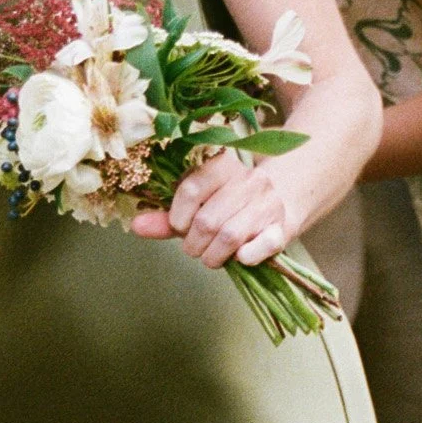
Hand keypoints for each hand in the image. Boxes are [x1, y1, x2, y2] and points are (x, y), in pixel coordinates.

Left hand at [131, 148, 295, 266]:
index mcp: (222, 165)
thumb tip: (136, 227)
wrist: (285, 195)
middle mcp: (247, 181)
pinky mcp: (283, 228)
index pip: (190, 190)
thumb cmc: (233, 201)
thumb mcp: (202, 201)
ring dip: (214, 256)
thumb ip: (169, 216)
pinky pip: (263, 246)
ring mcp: (267, 205)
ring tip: (211, 257)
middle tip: (194, 248)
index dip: (177, 217)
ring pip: (230, 236)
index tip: (179, 227)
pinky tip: (239, 257)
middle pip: (207, 220)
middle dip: (194, 244)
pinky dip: (246, 257)